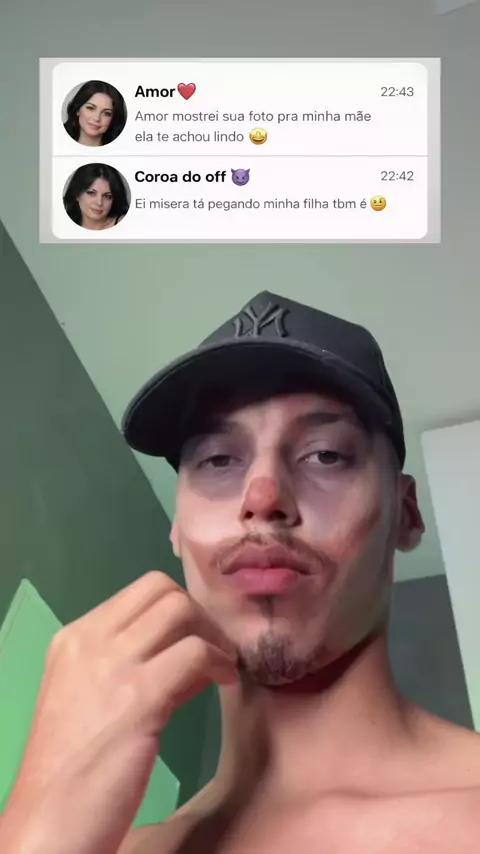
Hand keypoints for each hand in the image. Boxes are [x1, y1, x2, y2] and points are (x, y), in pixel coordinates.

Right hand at [1, 572, 236, 853]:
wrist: (49, 822)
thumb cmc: (73, 769)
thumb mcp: (94, 701)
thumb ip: (141, 668)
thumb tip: (196, 653)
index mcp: (75, 638)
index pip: (141, 590)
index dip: (180, 607)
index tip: (197, 637)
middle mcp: (90, 641)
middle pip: (163, 589)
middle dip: (199, 615)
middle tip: (214, 649)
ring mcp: (113, 665)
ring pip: (180, 610)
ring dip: (212, 636)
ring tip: (222, 667)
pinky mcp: (138, 697)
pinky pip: (195, 654)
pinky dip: (220, 663)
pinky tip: (226, 683)